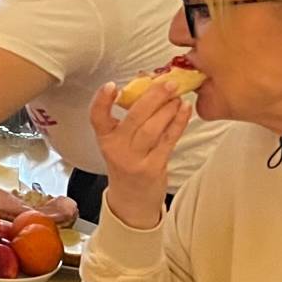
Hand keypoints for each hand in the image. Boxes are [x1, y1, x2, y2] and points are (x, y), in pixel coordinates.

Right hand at [87, 81, 191, 229]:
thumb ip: (130, 118)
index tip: (111, 85)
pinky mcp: (153, 167)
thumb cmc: (128, 162)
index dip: (102, 101)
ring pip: (152, 129)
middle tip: (167, 83)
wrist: (132, 199)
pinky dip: (178, 123)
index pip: (97, 118)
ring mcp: (135, 160)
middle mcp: (117, 149)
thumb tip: (150, 84)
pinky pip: (168, 140)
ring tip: (178, 95)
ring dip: (168, 109)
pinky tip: (185, 110)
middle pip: (134, 119)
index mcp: (105, 139)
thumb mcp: (119, 142)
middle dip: (152, 98)